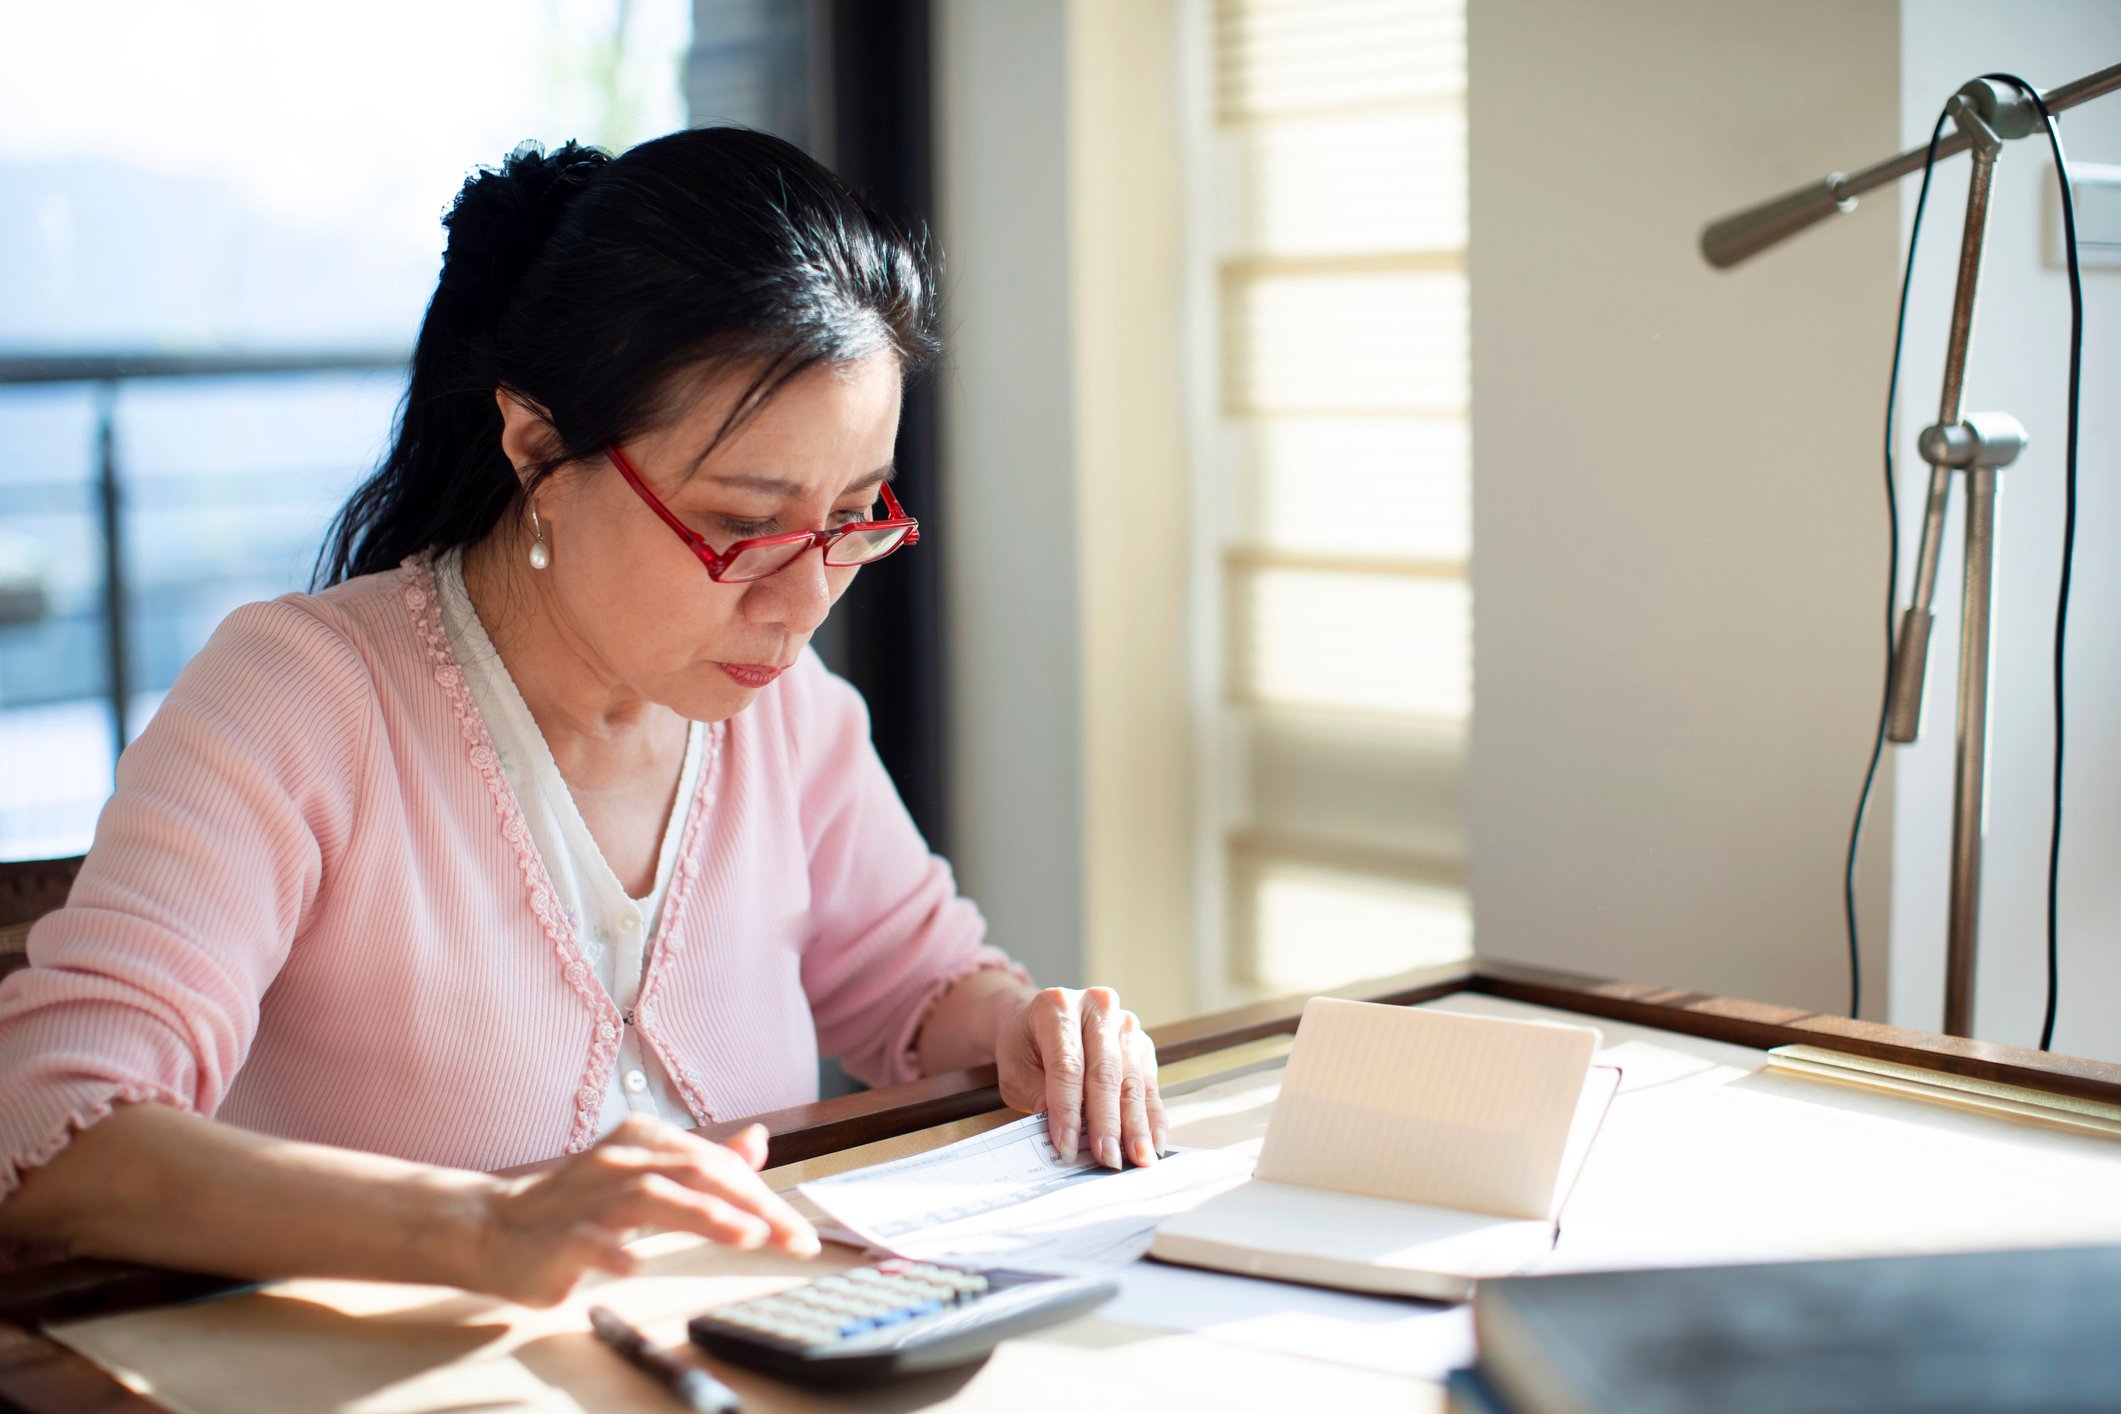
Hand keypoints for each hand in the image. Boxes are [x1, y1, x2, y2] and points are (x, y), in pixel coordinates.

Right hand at [465, 1115, 818, 1306]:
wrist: (493, 1227)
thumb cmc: (578, 1206)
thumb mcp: (648, 1177)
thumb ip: (703, 1164)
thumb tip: (758, 1141)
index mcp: (646, 1142)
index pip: (716, 1165)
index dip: (762, 1196)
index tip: (799, 1232)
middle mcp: (620, 1162)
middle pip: (695, 1174)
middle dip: (750, 1205)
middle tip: (790, 1236)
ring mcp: (586, 1197)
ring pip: (651, 1197)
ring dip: (702, 1216)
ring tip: (746, 1236)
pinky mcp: (557, 1235)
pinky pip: (587, 1239)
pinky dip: (610, 1250)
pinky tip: (632, 1264)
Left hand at [994, 986, 1166, 1170]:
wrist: (1040, 1023)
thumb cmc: (1026, 1048)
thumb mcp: (1016, 1072)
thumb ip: (1038, 1097)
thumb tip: (1065, 1134)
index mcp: (1057, 1007)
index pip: (1067, 1065)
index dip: (1067, 1109)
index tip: (1067, 1146)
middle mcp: (1096, 1007)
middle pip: (1105, 1072)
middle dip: (1107, 1121)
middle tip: (1108, 1158)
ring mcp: (1124, 1024)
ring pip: (1132, 1081)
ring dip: (1135, 1125)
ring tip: (1137, 1158)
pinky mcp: (1142, 1044)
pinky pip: (1149, 1085)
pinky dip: (1152, 1117)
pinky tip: (1153, 1142)